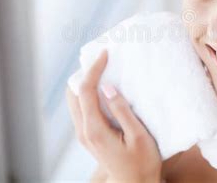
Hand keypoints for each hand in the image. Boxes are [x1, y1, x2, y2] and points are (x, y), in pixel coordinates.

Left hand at [66, 49, 161, 182]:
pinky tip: (104, 89)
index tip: (105, 54)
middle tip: (103, 60)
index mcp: (94, 130)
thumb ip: (122, 110)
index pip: (86, 91)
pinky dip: (89, 94)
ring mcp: (84, 135)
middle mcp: (83, 131)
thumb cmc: (142, 162)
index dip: (94, 69)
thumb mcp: (139, 135)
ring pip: (75, 100)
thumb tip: (108, 87)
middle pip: (73, 94)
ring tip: (104, 70)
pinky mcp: (88, 136)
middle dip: (86, 73)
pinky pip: (82, 109)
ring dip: (86, 83)